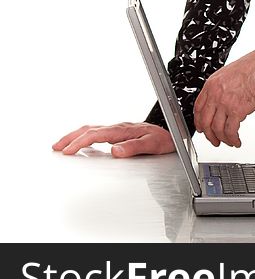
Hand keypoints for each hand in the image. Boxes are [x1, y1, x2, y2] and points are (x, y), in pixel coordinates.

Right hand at [52, 122, 174, 157]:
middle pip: (89, 129)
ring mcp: (118, 129)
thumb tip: (115, 151)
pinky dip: (84, 136)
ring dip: (75, 136)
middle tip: (56, 148)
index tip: (67, 151)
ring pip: (92, 129)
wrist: (174, 134)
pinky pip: (97, 132)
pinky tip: (81, 143)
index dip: (80, 142)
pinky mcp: (119, 132)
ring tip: (62, 145)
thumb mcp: (153, 145)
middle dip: (71, 138)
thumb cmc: (165, 140)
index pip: (96, 134)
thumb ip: (134, 147)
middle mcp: (119, 127)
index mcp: (124, 130)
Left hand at [194, 45, 254, 147]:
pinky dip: (233, 139)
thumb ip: (221, 87)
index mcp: (211, 85)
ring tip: (229, 142)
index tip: (202, 128)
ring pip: (217, 129)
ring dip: (222, 139)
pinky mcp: (236, 111)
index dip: (198, 121)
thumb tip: (221, 100)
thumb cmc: (251, 69)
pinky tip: (236, 141)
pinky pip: (230, 131)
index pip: (198, 108)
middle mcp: (215, 95)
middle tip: (214, 140)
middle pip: (205, 121)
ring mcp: (224, 104)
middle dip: (209, 135)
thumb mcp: (228, 74)